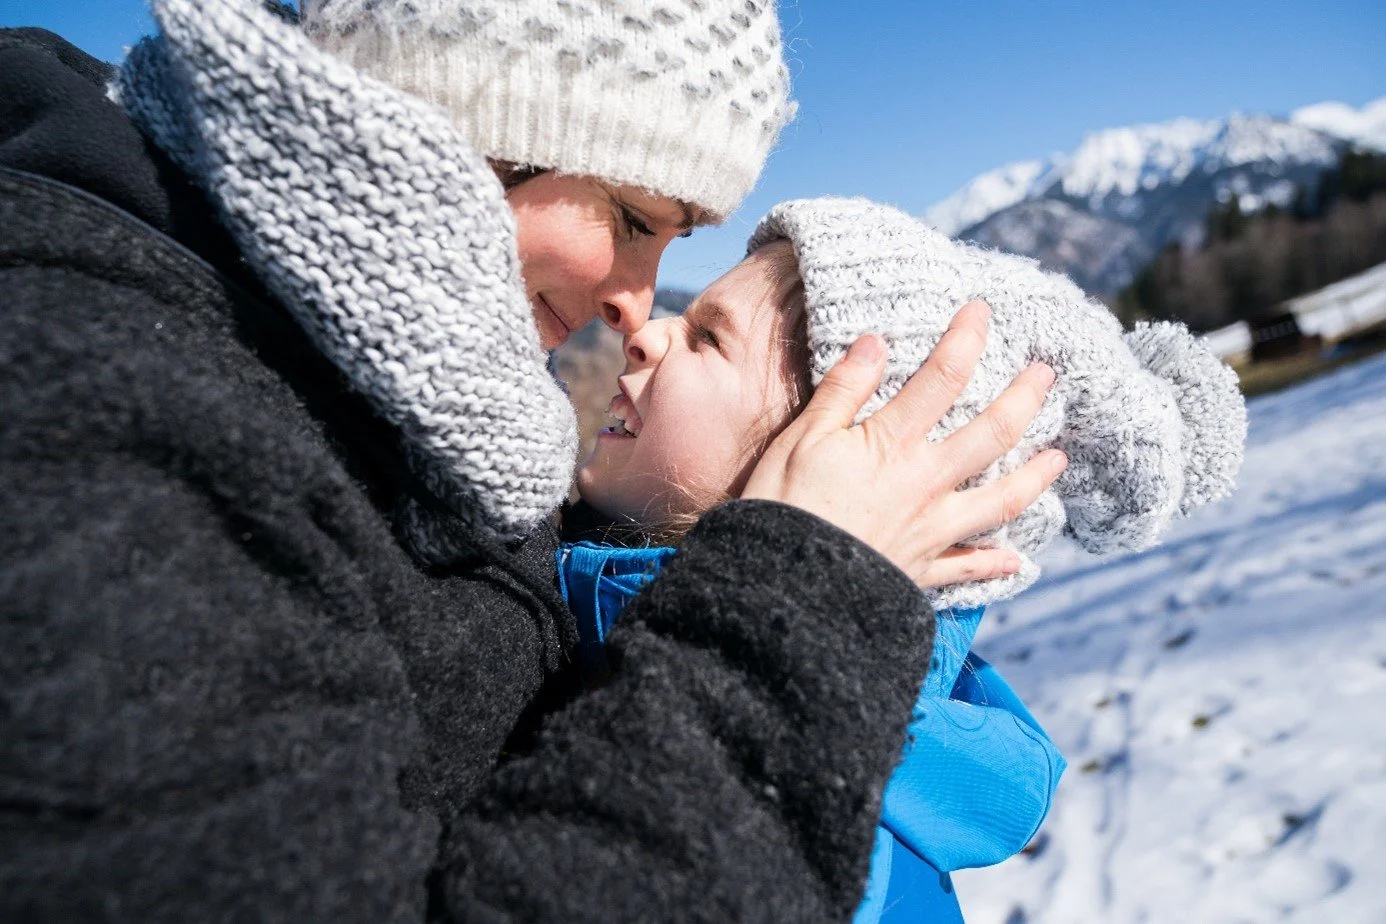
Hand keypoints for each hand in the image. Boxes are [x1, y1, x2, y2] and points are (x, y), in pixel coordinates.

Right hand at [741, 301, 1066, 588]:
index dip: (966, 339)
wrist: (785, 590)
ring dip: (1035, 477)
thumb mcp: (802, 438)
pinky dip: (997, 564)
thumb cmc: (783, 507)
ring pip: (1001, 500)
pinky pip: (971, 568)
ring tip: (1059, 459)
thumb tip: (876, 341)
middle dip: (1025, 400)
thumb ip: (843, 390)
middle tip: (1047, 375)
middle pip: (992, 434)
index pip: (943, 378)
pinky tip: (1017, 561)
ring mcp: (932, 530)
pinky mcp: (923, 571)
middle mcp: (926, 482)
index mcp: (893, 443)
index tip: (982, 311)